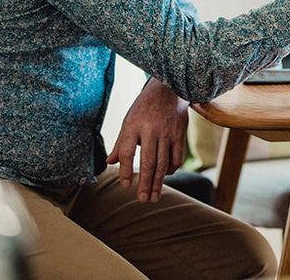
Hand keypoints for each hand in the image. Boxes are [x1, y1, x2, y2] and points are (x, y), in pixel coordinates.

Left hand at [106, 78, 188, 202]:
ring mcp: (167, 133)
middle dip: (146, 183)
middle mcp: (150, 130)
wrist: (168, 89)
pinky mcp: (179, 134)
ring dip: (158, 182)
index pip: (128, 152)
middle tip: (143, 200)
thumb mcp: (128, 121)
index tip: (126, 185)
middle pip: (148, 161)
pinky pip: (176, 156)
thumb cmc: (144, 108)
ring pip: (163, 162)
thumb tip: (110, 162)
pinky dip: (171, 169)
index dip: (126, 169)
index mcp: (133, 126)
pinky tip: (166, 176)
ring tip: (154, 197)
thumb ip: (120, 143)